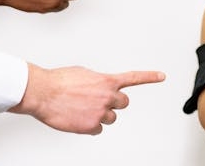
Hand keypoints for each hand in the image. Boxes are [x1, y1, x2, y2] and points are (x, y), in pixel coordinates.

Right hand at [9, 64, 164, 134]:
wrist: (42, 92)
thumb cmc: (58, 81)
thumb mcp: (84, 74)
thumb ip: (98, 81)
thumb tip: (99, 88)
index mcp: (107, 81)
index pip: (134, 78)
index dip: (150, 77)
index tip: (162, 76)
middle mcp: (108, 96)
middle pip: (123, 103)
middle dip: (113, 103)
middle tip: (98, 101)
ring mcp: (101, 112)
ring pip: (111, 118)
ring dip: (101, 115)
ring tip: (83, 109)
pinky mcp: (91, 126)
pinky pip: (98, 129)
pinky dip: (90, 126)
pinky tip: (78, 119)